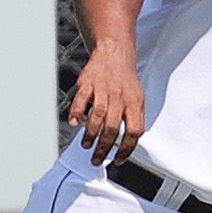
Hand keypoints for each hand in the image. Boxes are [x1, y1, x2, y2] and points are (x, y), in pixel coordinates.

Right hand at [67, 43, 146, 164]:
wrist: (115, 53)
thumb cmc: (126, 79)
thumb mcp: (138, 98)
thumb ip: (135, 118)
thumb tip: (131, 142)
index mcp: (134, 103)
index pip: (134, 131)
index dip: (127, 148)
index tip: (118, 159)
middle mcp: (119, 97)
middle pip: (112, 128)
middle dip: (104, 147)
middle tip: (97, 159)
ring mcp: (103, 90)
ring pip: (97, 116)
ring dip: (90, 134)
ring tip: (87, 145)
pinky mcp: (88, 83)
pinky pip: (81, 99)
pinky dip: (76, 112)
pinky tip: (74, 123)